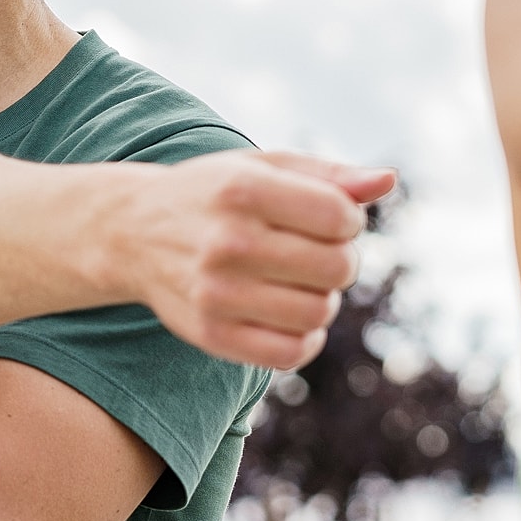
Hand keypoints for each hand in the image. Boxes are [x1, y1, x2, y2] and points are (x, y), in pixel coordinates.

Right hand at [113, 150, 395, 370]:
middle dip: (341, 261)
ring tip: (301, 283)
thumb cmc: (215, 193)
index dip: (349, 222)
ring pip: (319, 313)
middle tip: (318, 254)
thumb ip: (329, 175)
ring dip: (324, 300)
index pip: (339, 217)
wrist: (132, 232)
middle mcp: (228, 240)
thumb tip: (388, 181)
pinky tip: (292, 316)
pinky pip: (290, 353)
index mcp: (244, 188)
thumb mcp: (265, 167)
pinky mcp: (209, 333)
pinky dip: (306, 339)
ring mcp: (216, 292)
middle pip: (336, 268)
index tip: (330, 220)